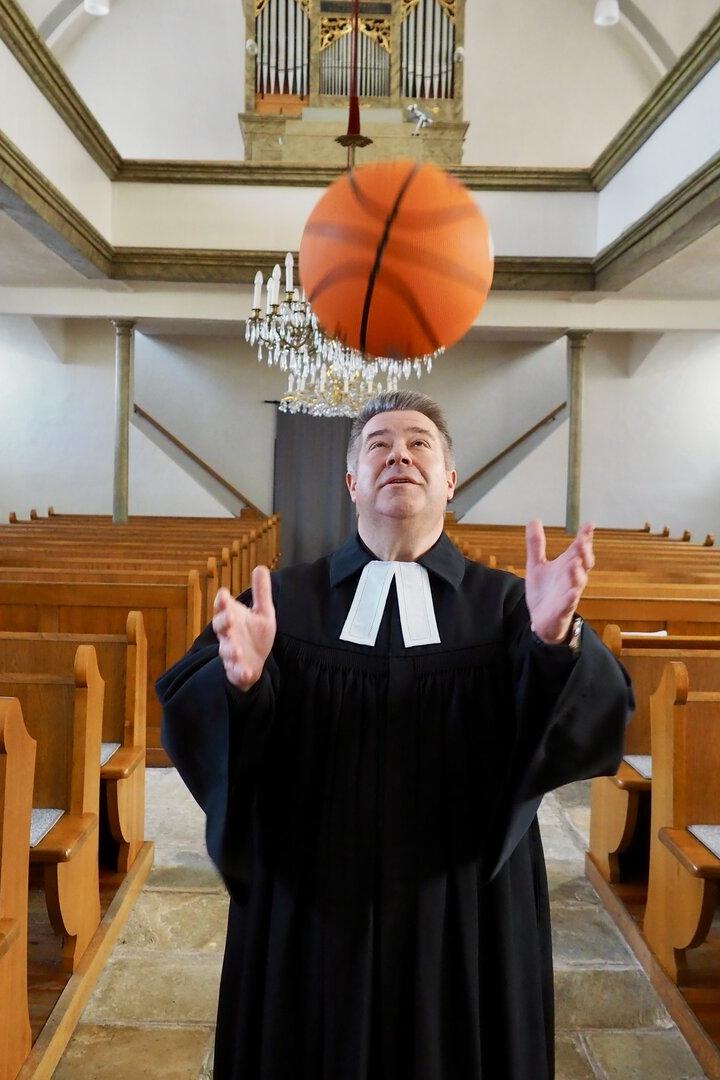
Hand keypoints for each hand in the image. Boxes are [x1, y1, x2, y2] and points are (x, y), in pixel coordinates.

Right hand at [212, 566, 275, 690]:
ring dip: (230, 650)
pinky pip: (236, 672)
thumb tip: (260, 566)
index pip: (223, 608)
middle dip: (223, 622)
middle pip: (220, 627)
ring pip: (226, 651)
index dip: (222, 602)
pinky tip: (245, 672)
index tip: (225, 594)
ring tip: (236, 650)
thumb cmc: (254, 635)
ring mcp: (231, 653)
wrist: (254, 663)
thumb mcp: (262, 612)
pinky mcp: (237, 670)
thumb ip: (261, 592)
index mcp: (232, 618)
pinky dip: (239, 672)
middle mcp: (228, 635)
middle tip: (230, 618)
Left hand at [524, 520, 593, 643]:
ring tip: (575, 562)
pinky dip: (571, 597)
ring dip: (577, 573)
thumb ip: (536, 544)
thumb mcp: (536, 565)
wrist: (541, 619)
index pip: (578, 549)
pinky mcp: (563, 609)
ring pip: (578, 582)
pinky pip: (569, 603)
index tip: (590, 524)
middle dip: (584, 552)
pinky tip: (573, 593)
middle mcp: (571, 578)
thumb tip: (534, 520)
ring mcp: (569, 593)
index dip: (585, 537)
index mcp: (566, 565)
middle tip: (583, 541)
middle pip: (583, 563)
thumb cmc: (544, 591)